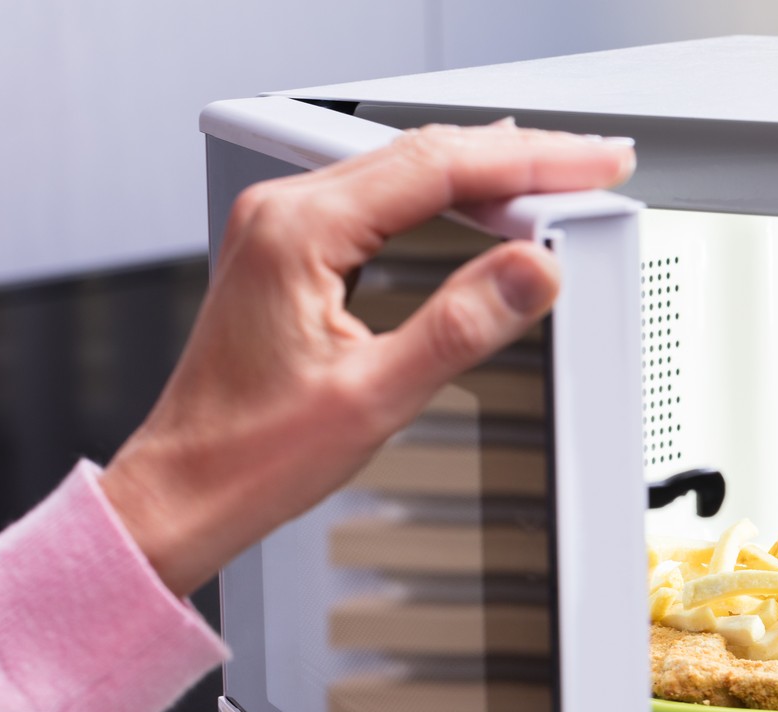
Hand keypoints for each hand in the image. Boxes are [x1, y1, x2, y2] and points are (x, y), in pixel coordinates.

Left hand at [100, 123, 635, 595]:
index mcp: (297, 233)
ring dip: (485, 173)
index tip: (590, 163)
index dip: (530, 162)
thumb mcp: (375, 397)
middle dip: (519, 157)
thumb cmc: (249, 456)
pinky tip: (483, 209)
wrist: (184, 492)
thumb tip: (531, 273)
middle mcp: (283, 215)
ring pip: (404, 170)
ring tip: (556, 178)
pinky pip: (382, 199)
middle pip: (424, 153)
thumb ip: (460, 327)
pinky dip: (445, 198)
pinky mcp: (290, 252)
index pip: (438, 168)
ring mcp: (282, 229)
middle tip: (593, 165)